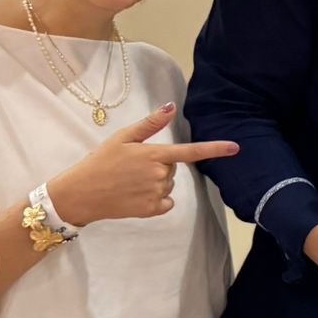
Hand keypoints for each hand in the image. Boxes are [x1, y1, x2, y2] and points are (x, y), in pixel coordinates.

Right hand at [46, 102, 238, 224]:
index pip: (190, 151)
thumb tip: (171, 107)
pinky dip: (157, 199)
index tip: (236, 147)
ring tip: (130, 181)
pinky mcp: (151, 211)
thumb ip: (150, 124)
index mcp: (153, 154)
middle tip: (132, 167)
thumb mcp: (122, 137)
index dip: (215, 149)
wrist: (81, 194)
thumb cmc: (100, 161)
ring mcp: (156, 194)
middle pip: (173, 167)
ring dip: (155, 182)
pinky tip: (136, 196)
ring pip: (168, 184)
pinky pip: (166, 202)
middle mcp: (159, 175)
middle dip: (158, 165)